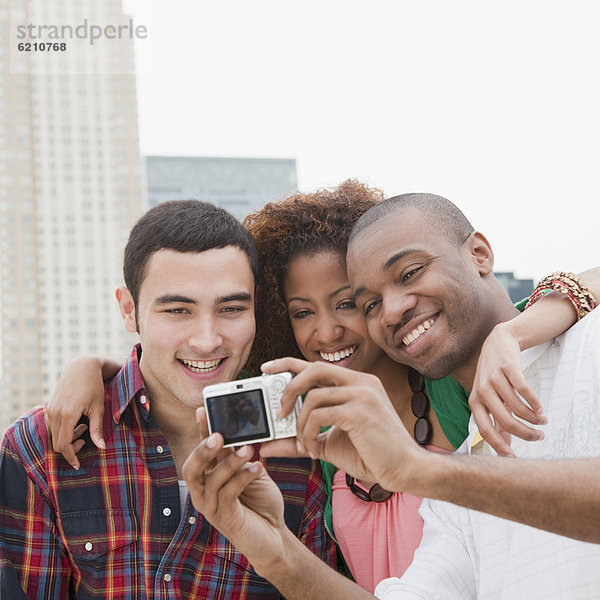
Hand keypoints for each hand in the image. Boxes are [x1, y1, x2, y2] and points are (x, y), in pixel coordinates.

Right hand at [45, 356, 106, 468]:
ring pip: (54, 435)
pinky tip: (77, 423)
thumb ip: (97, 429)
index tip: (78, 465)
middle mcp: (55, 414)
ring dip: (67, 438)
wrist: (81, 368)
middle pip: (57, 443)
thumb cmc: (93, 387)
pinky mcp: (49, 407)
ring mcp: (50, 410)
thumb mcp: (98, 408)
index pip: (63, 445)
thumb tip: (102, 448)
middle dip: (70, 448)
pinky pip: (52, 427)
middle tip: (85, 442)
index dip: (70, 457)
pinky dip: (62, 430)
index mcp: (67, 415)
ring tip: (83, 427)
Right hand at [182, 409, 289, 574]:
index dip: (199, 431)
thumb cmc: (260, 501)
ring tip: (250, 449)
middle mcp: (203, 493)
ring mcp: (211, 508)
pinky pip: (228, 495)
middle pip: (190, 469)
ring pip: (211, 481)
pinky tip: (257, 467)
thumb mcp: (251, 471)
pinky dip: (243, 477)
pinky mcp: (225, 520)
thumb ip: (240, 454)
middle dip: (202, 450)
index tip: (203, 410)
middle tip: (218, 436)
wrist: (274, 535)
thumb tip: (237, 430)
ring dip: (230, 462)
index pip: (200, 451)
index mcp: (208, 478)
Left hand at [261, 357, 425, 492]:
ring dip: (300, 425)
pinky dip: (308, 434)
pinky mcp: (359, 410)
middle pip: (313, 369)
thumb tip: (266, 445)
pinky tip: (315, 450)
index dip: (287, 363)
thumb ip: (300, 439)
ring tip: (304, 445)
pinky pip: (319, 415)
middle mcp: (361, 381)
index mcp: (357, 383)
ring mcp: (362, 393)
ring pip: (313, 397)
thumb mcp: (329, 444)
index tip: (266, 369)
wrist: (405, 471)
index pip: (316, 364)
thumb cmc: (371, 455)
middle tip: (278, 413)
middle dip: (288, 388)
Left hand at [469, 322, 546, 456]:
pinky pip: (524, 390)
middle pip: (505, 421)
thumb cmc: (492, 376)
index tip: (513, 457)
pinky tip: (541, 409)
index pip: (484, 429)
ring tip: (542, 421)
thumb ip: (496, 421)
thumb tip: (506, 446)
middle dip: (525, 433)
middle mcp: (482, 391)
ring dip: (533, 418)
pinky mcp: (508, 368)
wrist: (497, 343)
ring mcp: (494, 379)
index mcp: (475, 401)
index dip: (498, 445)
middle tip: (539, 437)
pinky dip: (535, 402)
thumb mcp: (489, 397)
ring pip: (517, 407)